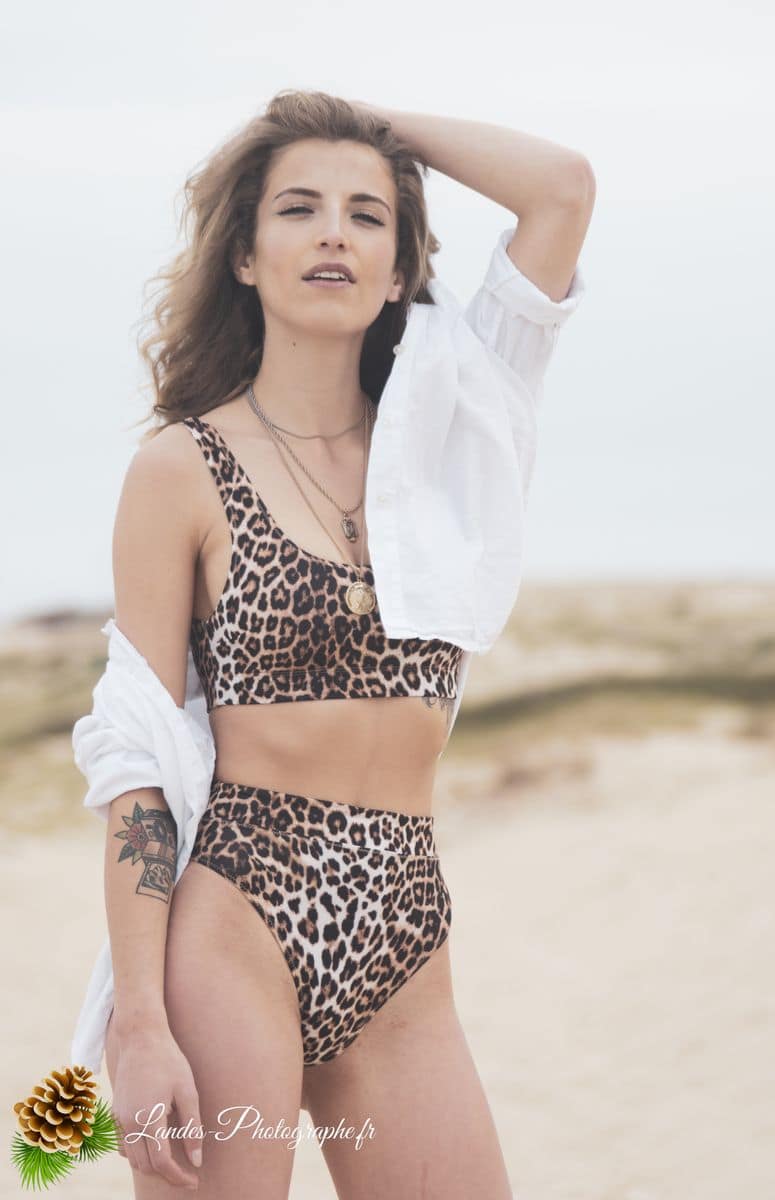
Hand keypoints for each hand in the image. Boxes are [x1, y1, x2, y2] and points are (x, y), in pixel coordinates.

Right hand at [111, 1025, 201, 1188]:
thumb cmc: (169, 1061)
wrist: (140, 1038)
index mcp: (149, 1117)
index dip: (178, 1177)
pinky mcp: (115, 1113)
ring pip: (133, 1159)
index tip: (194, 1180)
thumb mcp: (188, 1090)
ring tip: (174, 1162)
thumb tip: (196, 1160)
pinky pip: (124, 1145)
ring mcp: (119, 1118)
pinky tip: (153, 1147)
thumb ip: (192, 1127)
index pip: (162, 1162)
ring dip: (152, 1166)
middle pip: (146, 1165)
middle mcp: (129, 1122)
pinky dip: (137, 1154)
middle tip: (187, 1174)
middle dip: (166, 1175)